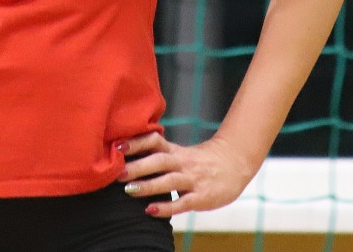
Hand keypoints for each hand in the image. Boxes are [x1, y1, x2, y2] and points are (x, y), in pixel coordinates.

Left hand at [116, 132, 254, 217]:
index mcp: (176, 150)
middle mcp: (183, 162)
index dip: (137, 142)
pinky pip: (183, 203)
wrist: (235, 163)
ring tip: (129, 190)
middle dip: (138, 166)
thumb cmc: (201, 160)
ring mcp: (193, 180)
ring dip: (148, 185)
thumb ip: (159, 154)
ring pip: (169, 181)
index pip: (155, 141)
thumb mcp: (180, 152)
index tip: (118, 145)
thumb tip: (128, 155)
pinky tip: (151, 210)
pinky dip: (166, 207)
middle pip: (159, 161)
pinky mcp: (202, 197)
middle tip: (118, 171)